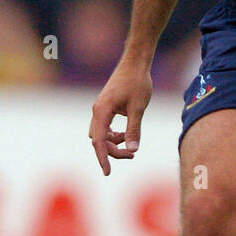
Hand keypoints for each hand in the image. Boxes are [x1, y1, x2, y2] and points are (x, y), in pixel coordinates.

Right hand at [89, 61, 152, 175]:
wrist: (135, 63)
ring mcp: (100, 109)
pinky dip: (113, 135)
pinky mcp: (105, 107)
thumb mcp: (138, 108)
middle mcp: (97, 111)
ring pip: (101, 135)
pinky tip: (126, 135)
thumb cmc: (137, 82)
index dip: (103, 158)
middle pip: (99, 140)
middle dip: (112, 151)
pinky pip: (105, 128)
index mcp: (102, 111)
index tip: (108, 172)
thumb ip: (134, 129)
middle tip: (132, 155)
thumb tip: (133, 149)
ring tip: (131, 145)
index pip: (99, 141)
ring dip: (113, 144)